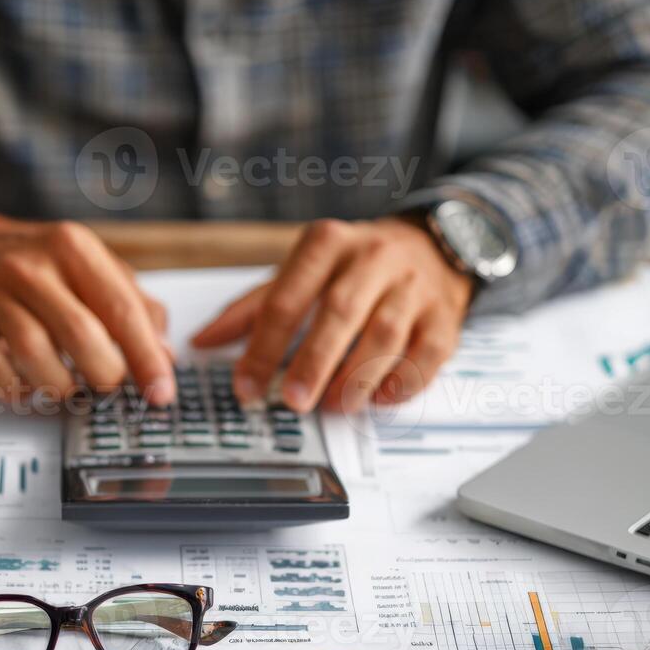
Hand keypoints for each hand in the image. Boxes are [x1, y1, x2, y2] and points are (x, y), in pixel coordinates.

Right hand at [0, 204, 174, 403]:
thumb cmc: (34, 265)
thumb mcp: (88, 266)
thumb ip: (133, 306)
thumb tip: (164, 355)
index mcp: (72, 248)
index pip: (121, 310)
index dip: (147, 358)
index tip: (161, 393)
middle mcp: (29, 267)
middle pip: (80, 335)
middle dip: (104, 374)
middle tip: (107, 384)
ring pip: (34, 356)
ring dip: (61, 386)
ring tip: (68, 385)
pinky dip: (19, 392)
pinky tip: (28, 385)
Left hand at [192, 217, 473, 412]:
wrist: (434, 244)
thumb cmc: (356, 265)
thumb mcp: (303, 271)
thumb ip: (254, 308)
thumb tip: (204, 341)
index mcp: (327, 244)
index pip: (288, 298)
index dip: (264, 346)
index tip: (247, 386)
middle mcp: (372, 258)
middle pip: (340, 312)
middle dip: (314, 362)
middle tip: (293, 401)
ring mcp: (413, 286)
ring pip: (385, 335)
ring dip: (356, 377)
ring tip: (334, 404)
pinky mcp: (445, 316)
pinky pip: (426, 355)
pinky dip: (400, 382)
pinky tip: (377, 398)